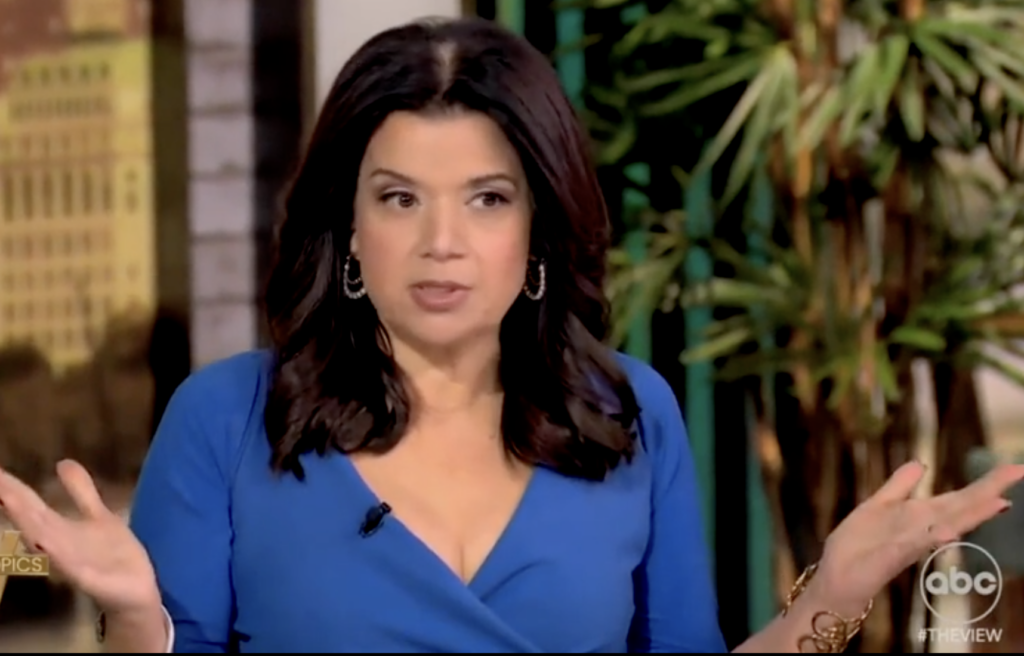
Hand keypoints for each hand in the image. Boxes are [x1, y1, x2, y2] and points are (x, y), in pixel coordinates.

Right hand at [0, 460, 160, 614]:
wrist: (134, 590)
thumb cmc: (112, 554)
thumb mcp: (98, 515)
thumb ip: (80, 491)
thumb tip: (63, 462)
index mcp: (59, 529)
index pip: (30, 504)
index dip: (11, 487)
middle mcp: (59, 545)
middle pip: (32, 519)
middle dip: (12, 500)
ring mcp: (72, 563)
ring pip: (44, 540)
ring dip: (27, 522)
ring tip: (8, 500)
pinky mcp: (89, 579)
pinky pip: (71, 567)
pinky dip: (58, 555)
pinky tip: (44, 543)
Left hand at [808, 460, 1023, 616]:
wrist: (837, 576)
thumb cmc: (859, 544)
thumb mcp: (879, 505)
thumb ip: (900, 486)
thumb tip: (921, 463)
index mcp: (920, 516)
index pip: (958, 498)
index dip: (985, 484)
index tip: (1015, 468)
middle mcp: (921, 530)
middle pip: (959, 508)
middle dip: (987, 492)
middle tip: (1018, 473)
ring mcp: (909, 544)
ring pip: (944, 526)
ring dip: (969, 514)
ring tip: (998, 500)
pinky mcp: (891, 557)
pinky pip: (913, 545)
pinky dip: (930, 538)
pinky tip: (950, 532)